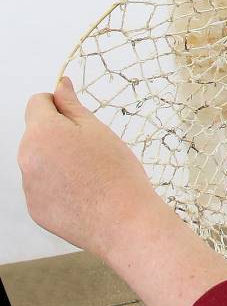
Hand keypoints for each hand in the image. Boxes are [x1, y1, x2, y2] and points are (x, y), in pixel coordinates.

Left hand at [18, 77, 165, 255]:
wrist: (123, 220)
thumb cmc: (116, 172)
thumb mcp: (97, 129)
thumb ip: (72, 105)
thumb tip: (60, 85)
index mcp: (41, 133)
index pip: (37, 102)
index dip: (59, 104)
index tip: (78, 117)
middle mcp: (25, 158)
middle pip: (37, 133)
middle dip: (59, 135)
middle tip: (92, 149)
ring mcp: (28, 186)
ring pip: (41, 160)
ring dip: (58, 160)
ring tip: (91, 174)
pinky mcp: (35, 208)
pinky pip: (43, 187)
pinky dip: (59, 186)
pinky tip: (84, 193)